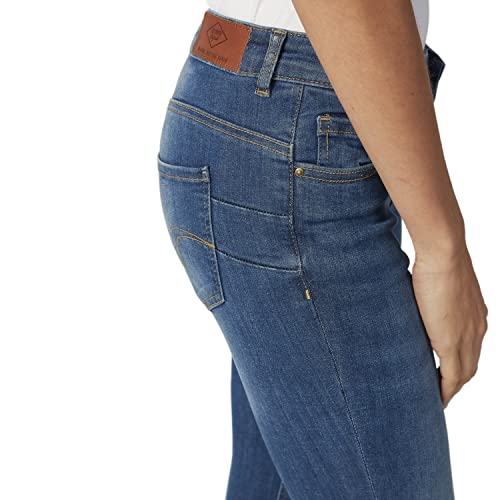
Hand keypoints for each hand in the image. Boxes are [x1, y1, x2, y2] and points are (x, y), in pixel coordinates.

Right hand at [412, 244, 487, 407]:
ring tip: (436, 397)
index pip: (470, 348)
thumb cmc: (438, 257)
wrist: (444, 252)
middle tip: (441, 391)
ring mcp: (467, 337)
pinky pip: (452, 377)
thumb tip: (415, 292)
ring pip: (465, 374)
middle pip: (471, 365)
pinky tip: (437, 399)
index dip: (459, 363)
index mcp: (475, 315)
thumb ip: (433, 293)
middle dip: (457, 381)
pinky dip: (446, 391)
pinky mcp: (452, 343)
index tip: (446, 371)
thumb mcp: (438, 279)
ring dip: (452, 388)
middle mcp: (477, 329)